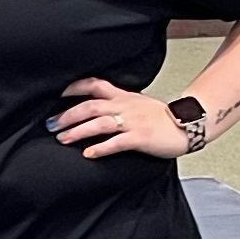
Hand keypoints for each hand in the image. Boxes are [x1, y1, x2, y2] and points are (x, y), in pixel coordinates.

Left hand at [51, 79, 195, 162]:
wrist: (187, 124)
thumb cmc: (163, 117)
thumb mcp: (138, 103)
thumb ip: (119, 103)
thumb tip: (97, 109)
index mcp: (123, 97)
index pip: (95, 85)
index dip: (75, 87)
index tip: (58, 93)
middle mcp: (125, 106)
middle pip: (90, 106)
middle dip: (68, 115)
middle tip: (51, 125)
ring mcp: (132, 122)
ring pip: (99, 123)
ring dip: (78, 131)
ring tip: (63, 139)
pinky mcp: (140, 138)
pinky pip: (117, 142)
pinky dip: (100, 148)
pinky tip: (88, 154)